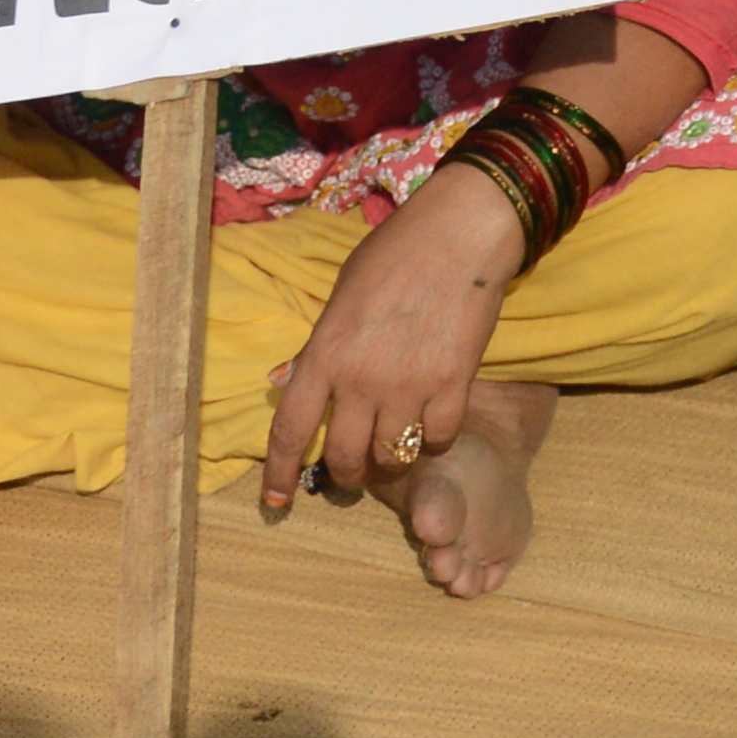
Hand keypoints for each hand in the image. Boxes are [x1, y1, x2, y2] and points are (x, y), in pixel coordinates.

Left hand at [251, 175, 516, 519]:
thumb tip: (282, 383)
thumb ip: (314, 347)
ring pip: (393, 457)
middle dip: (346, 477)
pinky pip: (439, 438)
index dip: (280, 474)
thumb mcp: (340, 297)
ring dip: (391, 464)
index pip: (291, 430)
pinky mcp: (454, 383)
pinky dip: (434, 441)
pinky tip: (432, 427)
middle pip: (345, 458)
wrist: (460, 234)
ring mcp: (410, 383)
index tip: (276, 503)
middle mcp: (362, 378)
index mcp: (325, 353)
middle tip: (353, 476)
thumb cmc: (394, 255)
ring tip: (394, 454)